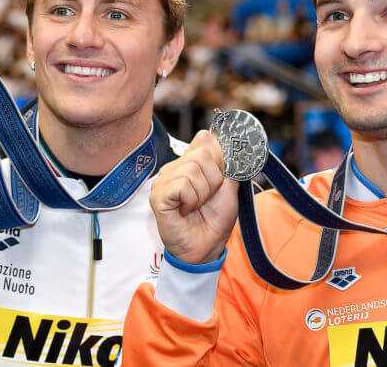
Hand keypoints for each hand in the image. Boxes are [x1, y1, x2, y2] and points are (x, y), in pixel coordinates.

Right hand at [150, 130, 238, 264]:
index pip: (205, 138)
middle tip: (206, 199)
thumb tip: (226, 139)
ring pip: (192, 169)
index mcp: (189, 162)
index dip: (219, 159)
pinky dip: (191, 200)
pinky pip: (182, 185)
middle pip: (202, 153)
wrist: (206, 248)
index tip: (219, 181)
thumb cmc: (214, 220)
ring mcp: (163, 181)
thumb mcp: (229, 187)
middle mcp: (174, 168)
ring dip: (202, 193)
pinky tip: (185, 211)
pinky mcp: (157, 195)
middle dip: (213, 180)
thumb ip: (228, 163)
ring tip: (195, 206)